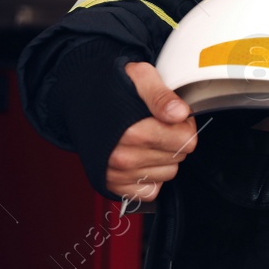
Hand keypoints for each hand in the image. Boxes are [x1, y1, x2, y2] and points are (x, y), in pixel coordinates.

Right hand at [106, 62, 197, 201]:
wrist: (81, 100)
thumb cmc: (111, 89)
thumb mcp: (140, 77)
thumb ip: (162, 95)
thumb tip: (180, 113)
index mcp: (133, 132)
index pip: (187, 140)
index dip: (184, 124)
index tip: (173, 116)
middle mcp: (123, 157)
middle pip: (179, 157)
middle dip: (174, 140)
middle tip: (158, 124)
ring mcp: (118, 174)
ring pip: (168, 174)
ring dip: (163, 158)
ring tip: (147, 139)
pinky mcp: (114, 186)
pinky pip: (152, 191)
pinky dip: (151, 176)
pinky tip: (141, 157)